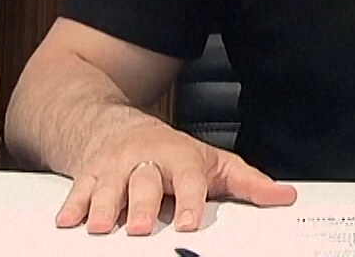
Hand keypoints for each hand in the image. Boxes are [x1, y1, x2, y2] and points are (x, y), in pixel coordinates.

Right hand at [54, 109, 296, 234]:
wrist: (117, 125)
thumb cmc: (170, 153)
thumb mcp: (212, 162)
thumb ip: (247, 183)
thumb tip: (286, 197)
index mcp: (179, 157)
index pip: (188, 178)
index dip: (190, 200)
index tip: (190, 222)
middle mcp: (146, 160)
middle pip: (144, 184)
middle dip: (143, 206)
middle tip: (144, 228)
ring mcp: (114, 167)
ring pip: (109, 186)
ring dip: (105, 207)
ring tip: (102, 228)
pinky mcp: (89, 175)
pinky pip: (78, 191)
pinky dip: (72, 206)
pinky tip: (68, 222)